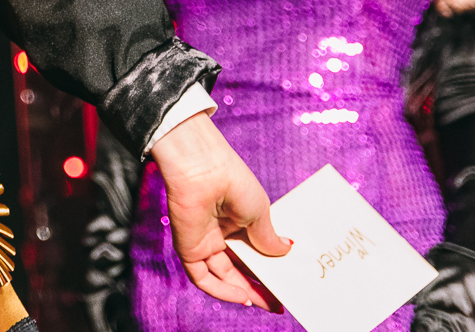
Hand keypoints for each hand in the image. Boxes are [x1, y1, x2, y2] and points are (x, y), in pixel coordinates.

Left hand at [151, 113, 288, 309]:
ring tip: (269, 304)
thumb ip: (268, 238)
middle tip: (279, 302)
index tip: (286, 283)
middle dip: (258, 287)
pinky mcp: (188, 248)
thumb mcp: (260, 213)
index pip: (251, 252)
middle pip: (238, 267)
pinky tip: (243, 298)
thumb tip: (286, 251)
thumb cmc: (233, 181)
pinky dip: (221, 291)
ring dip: (244, 292)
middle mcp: (219, 232)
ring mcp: (203, 241)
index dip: (267, 269)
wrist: (203, 169)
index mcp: (236, 219)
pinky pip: (202, 277)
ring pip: (222, 276)